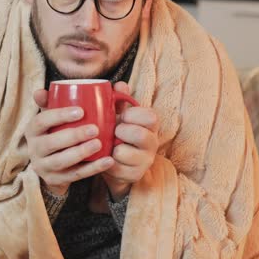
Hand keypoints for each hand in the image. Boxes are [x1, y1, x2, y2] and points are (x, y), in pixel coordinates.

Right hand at [26, 89, 115, 195]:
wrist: (53, 164)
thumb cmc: (59, 131)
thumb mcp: (57, 117)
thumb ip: (68, 99)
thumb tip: (87, 84)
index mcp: (33, 129)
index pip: (41, 121)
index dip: (59, 116)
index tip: (81, 111)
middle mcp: (34, 148)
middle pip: (51, 143)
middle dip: (73, 135)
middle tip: (94, 129)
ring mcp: (43, 166)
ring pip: (61, 161)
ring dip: (81, 153)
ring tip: (99, 144)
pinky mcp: (55, 180)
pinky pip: (75, 175)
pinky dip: (93, 168)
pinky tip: (108, 161)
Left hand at [102, 81, 161, 200]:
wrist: (115, 163)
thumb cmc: (117, 133)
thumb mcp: (120, 116)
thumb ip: (120, 100)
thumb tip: (120, 84)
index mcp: (150, 125)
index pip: (150, 116)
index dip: (133, 115)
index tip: (122, 116)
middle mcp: (152, 143)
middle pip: (140, 134)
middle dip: (121, 131)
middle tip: (113, 132)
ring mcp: (145, 161)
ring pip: (124, 152)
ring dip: (112, 148)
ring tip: (109, 146)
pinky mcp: (134, 175)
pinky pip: (115, 167)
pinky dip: (106, 162)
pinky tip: (106, 158)